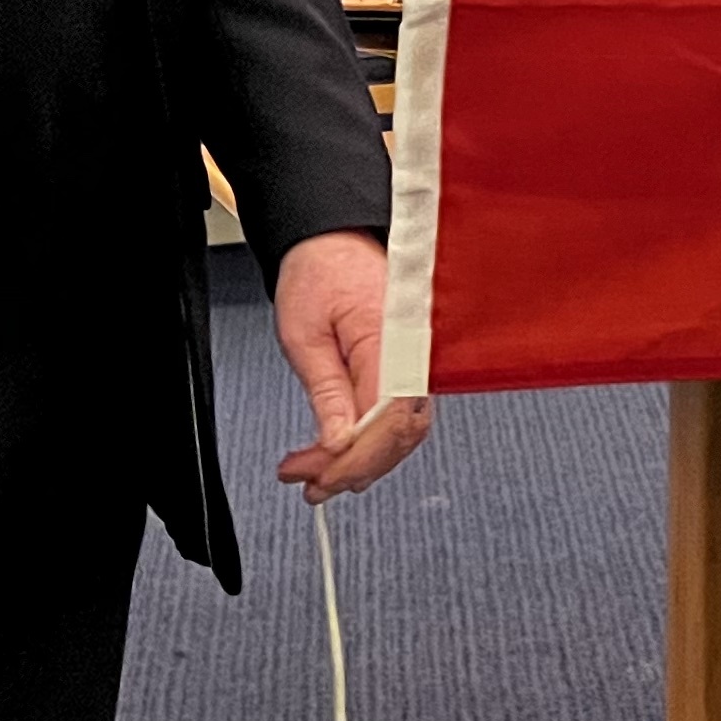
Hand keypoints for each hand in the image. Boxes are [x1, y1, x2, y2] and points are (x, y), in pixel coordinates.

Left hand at [271, 227, 432, 503]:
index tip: (314, 475)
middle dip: (352, 468)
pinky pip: (400, 415)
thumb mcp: (303, 333)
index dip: (352, 459)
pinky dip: (372, 442)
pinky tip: (343, 456)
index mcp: (393, 338)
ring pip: (403, 432)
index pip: (385, 421)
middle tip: (307, 484)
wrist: (333, 236)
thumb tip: (337, 443)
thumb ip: (325, 391)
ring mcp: (417, 360)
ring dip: (361, 461)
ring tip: (317, 477)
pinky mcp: (409, 366)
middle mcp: (415, 352)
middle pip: (399, 434)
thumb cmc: (319, 270)